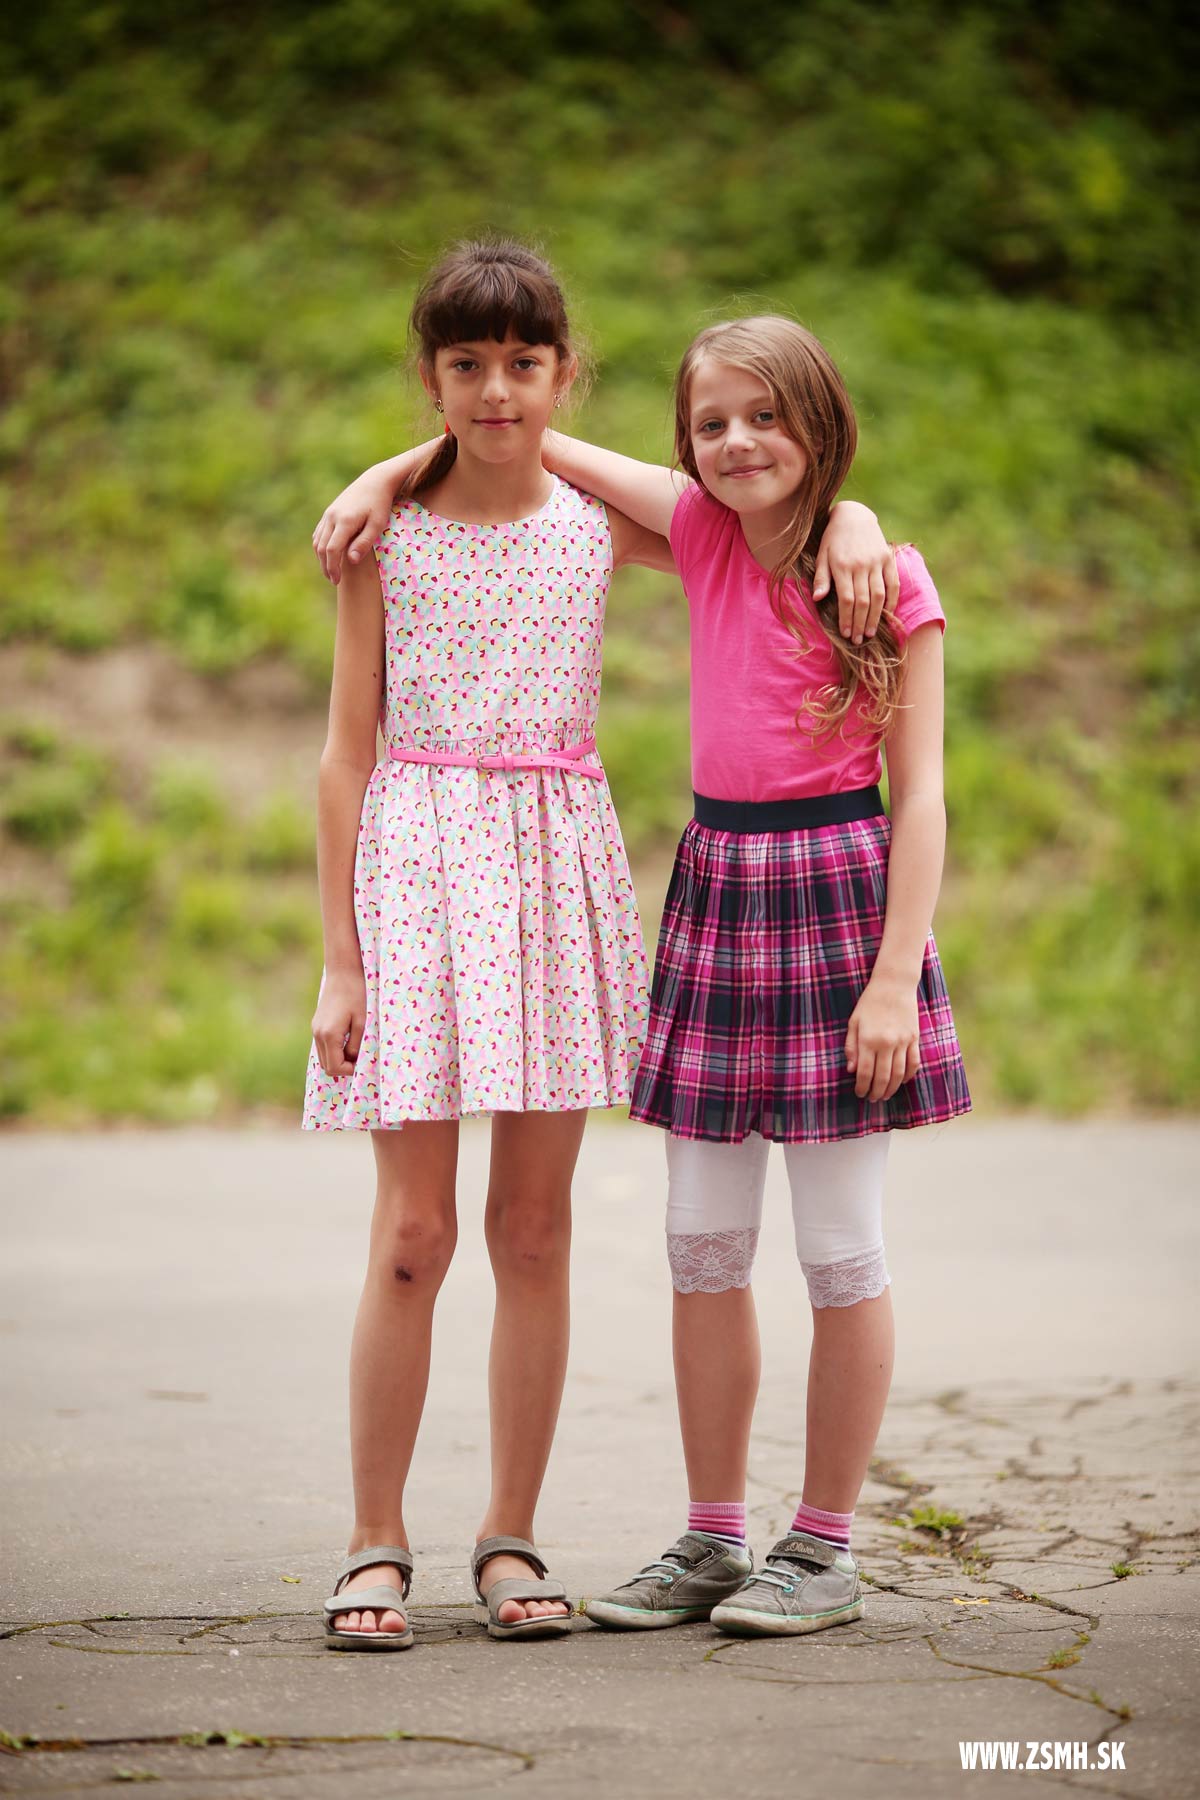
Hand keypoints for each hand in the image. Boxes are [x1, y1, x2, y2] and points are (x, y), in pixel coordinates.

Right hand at [312, 471, 396, 583]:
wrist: (375, 481)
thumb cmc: (380, 504)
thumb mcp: (377, 524)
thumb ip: (364, 543)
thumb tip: (351, 561)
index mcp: (344, 521)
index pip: (332, 550)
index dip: (333, 567)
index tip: (337, 581)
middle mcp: (332, 517)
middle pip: (322, 547)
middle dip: (326, 566)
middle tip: (334, 580)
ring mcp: (329, 514)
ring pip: (318, 540)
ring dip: (322, 558)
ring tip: (331, 571)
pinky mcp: (329, 512)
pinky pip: (319, 532)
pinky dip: (321, 546)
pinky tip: (328, 555)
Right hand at [312, 969, 366, 1077]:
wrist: (342, 973)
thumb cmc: (356, 995)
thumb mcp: (362, 1022)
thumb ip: (356, 1045)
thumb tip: (354, 1062)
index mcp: (329, 1034)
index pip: (335, 1067)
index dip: (349, 1070)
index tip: (362, 1063)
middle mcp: (318, 1034)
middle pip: (327, 1066)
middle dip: (343, 1067)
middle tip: (359, 1058)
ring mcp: (315, 1030)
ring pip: (324, 1058)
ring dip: (338, 1059)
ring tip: (354, 1049)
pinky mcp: (316, 1025)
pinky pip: (323, 1047)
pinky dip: (334, 1050)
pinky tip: (347, 1041)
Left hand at [813, 502, 898, 645]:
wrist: (854, 515)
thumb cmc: (833, 539)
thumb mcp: (822, 555)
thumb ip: (821, 577)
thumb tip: (817, 598)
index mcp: (842, 566)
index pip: (847, 599)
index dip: (847, 619)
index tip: (846, 633)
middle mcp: (861, 565)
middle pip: (863, 601)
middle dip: (860, 623)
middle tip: (858, 640)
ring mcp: (877, 562)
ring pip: (879, 596)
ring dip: (875, 617)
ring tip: (871, 632)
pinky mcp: (888, 559)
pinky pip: (893, 584)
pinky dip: (891, 601)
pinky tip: (887, 615)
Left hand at [844, 974, 919, 1102]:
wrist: (894, 985)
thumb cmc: (869, 1003)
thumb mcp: (853, 1022)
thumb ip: (851, 1047)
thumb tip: (852, 1070)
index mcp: (868, 1039)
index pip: (865, 1072)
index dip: (862, 1087)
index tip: (860, 1094)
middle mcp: (886, 1043)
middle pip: (883, 1077)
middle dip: (876, 1092)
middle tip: (872, 1099)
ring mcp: (903, 1041)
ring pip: (899, 1074)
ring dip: (892, 1088)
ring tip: (885, 1095)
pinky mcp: (914, 1038)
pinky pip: (913, 1063)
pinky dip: (909, 1075)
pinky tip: (903, 1082)